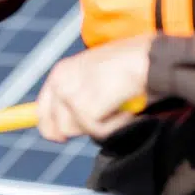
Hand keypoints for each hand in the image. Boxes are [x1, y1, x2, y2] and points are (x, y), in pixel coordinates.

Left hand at [36, 34, 153, 142]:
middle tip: (106, 114)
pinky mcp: (85, 109)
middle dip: (82, 127)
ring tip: (119, 106)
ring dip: (101, 125)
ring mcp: (70, 96)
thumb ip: (78, 94)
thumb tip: (62, 126)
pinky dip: (116, 125)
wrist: (153, 57)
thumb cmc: (133, 64)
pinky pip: (98, 132)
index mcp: (60, 72)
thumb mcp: (96, 75)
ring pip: (77, 131)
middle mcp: (60, 82)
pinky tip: (126, 109)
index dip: (50, 128)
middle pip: (58, 127)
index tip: (59, 137)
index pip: (41, 111)